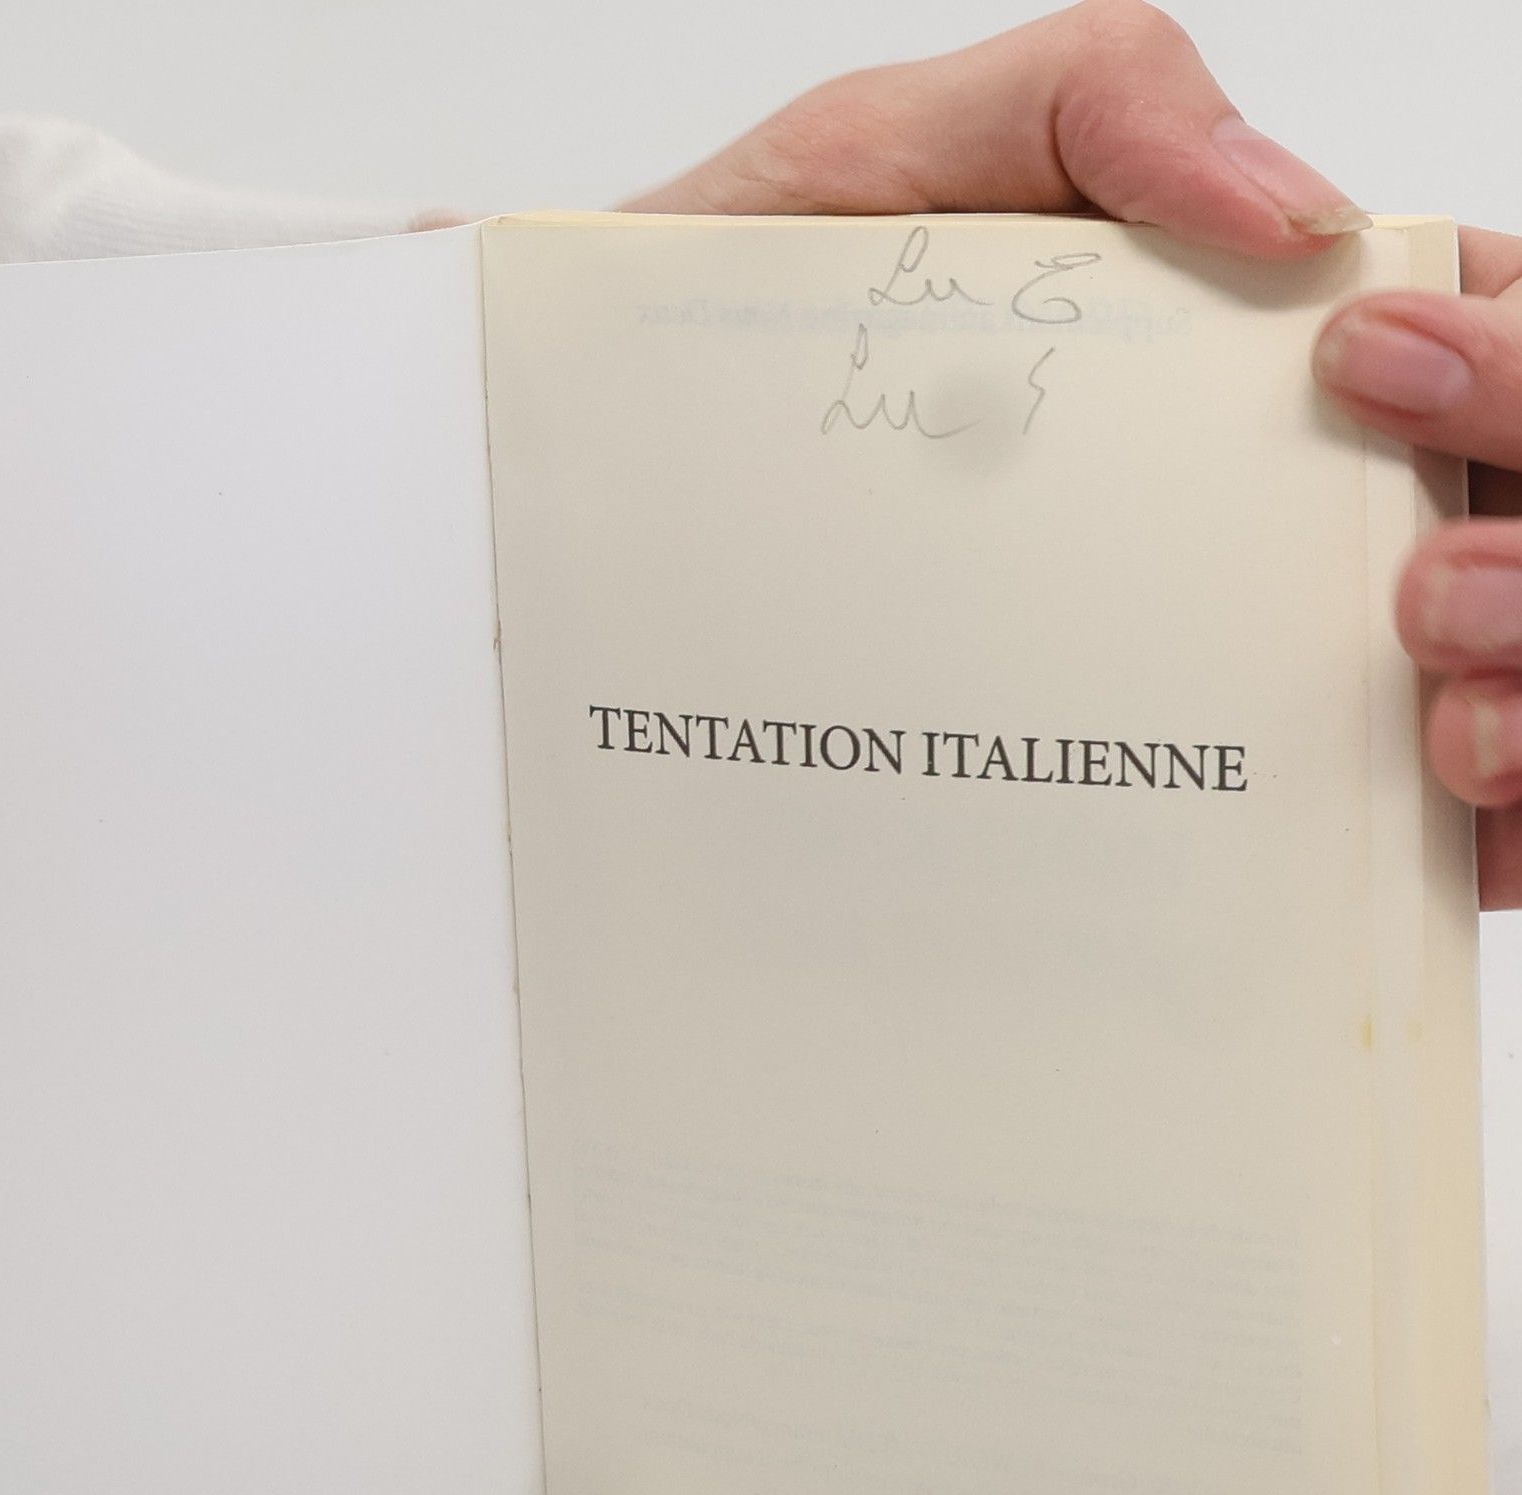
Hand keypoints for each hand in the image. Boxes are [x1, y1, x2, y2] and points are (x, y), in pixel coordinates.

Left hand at [627, 0, 1521, 905]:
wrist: (608, 491)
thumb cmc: (743, 323)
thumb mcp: (890, 161)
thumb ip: (1094, 102)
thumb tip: (1303, 219)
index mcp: (1240, 351)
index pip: (1478, 350)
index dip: (1513, 381)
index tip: (1403, 410)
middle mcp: (1258, 500)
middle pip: (1500, 516)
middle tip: (1421, 607)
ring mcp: (1217, 642)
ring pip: (1481, 677)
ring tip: (1443, 742)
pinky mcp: (1155, 768)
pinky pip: (1362, 823)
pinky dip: (1462, 838)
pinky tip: (1432, 847)